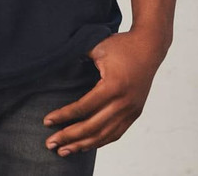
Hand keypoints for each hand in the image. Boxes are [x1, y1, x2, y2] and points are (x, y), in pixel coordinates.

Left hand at [42, 31, 164, 156]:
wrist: (149, 47)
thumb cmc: (122, 45)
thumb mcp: (97, 47)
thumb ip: (78, 57)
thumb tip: (58, 64)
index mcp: (113, 86)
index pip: (84, 107)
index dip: (64, 116)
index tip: (47, 121)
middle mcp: (123, 103)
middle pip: (93, 127)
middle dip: (69, 137)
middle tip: (50, 144)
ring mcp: (131, 110)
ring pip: (104, 135)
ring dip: (83, 144)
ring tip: (65, 151)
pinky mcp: (135, 113)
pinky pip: (116, 133)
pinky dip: (100, 141)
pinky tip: (86, 145)